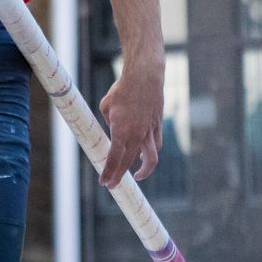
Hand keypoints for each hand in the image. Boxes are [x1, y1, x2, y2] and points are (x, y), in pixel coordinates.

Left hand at [99, 49, 164, 188]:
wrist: (144, 76)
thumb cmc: (122, 90)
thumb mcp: (106, 107)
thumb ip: (108, 123)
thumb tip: (112, 132)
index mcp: (121, 131)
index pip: (114, 158)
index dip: (109, 173)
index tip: (104, 183)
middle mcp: (137, 134)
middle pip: (128, 163)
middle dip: (119, 176)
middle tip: (112, 185)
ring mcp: (149, 131)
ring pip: (151, 159)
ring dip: (144, 171)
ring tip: (137, 176)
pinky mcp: (157, 125)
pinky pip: (156, 144)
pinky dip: (150, 153)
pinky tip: (144, 155)